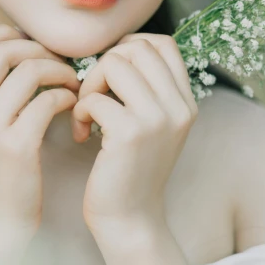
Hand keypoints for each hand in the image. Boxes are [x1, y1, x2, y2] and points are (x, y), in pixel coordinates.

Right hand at [0, 24, 80, 238]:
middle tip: (57, 62)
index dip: (3, 33)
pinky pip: (47, 101)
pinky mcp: (15, 147)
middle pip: (1, 51)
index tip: (28, 42)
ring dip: (58, 69)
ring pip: (28, 71)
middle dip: (37, 48)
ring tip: (71, 82)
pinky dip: (66, 96)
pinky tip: (72, 104)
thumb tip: (13, 49)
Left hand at [70, 33, 198, 236]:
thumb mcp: (153, 124)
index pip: (164, 44)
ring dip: (90, 85)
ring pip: (114, 64)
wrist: (130, 220)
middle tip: (95, 95)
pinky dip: (79, 112)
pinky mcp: (130, 133)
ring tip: (87, 112)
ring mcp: (157, 119)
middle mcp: (178, 107)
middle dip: (105, 64)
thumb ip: (148, 88)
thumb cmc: (131, 168)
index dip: (130, 46)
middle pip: (136, 48)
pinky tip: (82, 134)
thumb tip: (121, 48)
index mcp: (186, 102)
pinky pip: (94, 97)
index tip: (111, 71)